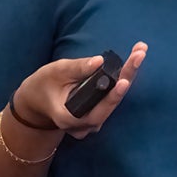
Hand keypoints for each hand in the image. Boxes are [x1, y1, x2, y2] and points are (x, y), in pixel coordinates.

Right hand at [12, 42, 147, 138]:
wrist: (36, 102)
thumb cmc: (43, 85)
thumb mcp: (55, 72)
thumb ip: (77, 68)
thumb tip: (99, 61)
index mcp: (71, 118)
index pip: (98, 108)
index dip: (113, 95)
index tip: (125, 81)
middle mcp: (86, 125)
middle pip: (113, 101)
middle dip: (128, 74)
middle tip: (140, 52)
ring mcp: (93, 123)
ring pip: (115, 99)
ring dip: (129, 74)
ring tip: (140, 51)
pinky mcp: (98, 115)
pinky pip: (113, 97)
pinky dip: (122, 78)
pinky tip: (134, 60)